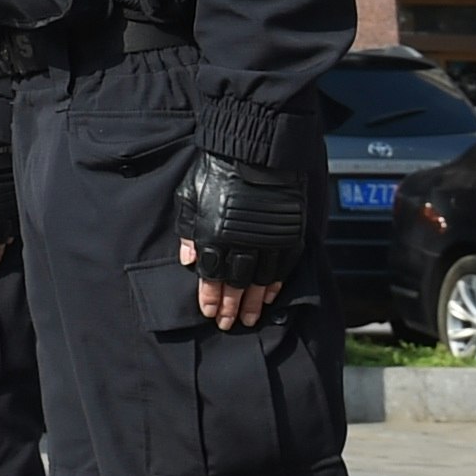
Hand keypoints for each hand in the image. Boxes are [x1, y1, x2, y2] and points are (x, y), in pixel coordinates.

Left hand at [176, 98, 315, 324]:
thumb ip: (188, 232)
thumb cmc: (216, 170)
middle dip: (229, 307)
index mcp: (213, 235)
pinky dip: (274, 286)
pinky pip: (282, 269)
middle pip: (234, 285)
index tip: (208, 313)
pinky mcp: (287, 235)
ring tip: (248, 318)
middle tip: (228, 324)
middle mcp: (240, 243)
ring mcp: (267, 241)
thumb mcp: (190, 197)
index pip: (211, 277)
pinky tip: (268, 296)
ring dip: (252, 303)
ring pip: (259, 282)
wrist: (254, 150)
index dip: (210, 298)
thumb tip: (188, 262)